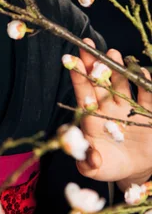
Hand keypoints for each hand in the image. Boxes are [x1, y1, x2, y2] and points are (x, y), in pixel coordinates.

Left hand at [69, 38, 151, 185]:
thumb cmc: (108, 165)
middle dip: (93, 63)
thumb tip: (90, 159)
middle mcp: (108, 107)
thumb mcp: (96, 169)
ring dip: (117, 69)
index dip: (78, 76)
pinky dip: (145, 84)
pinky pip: (146, 96)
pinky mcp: (147, 112)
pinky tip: (141, 72)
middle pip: (99, 81)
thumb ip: (89, 163)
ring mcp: (127, 107)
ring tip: (112, 53)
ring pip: (121, 83)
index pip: (83, 93)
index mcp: (92, 117)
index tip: (69, 59)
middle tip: (86, 43)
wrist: (133, 170)